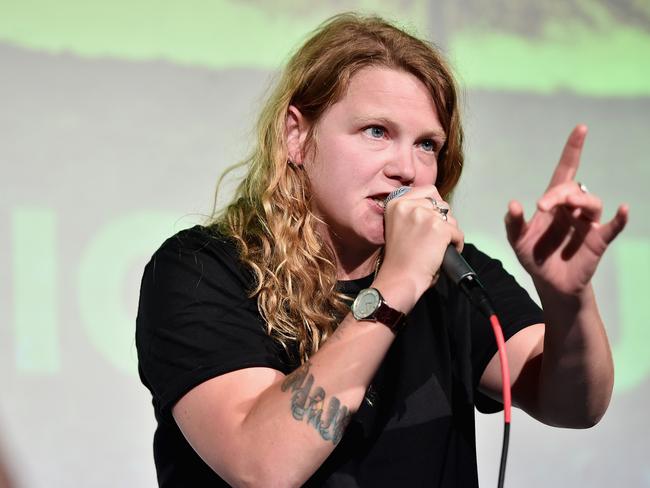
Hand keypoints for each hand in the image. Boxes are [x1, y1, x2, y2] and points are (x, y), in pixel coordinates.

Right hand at [376, 185, 463, 311]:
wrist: (399, 278)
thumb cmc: (399, 259)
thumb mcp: (397, 226)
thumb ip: (412, 213)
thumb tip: (437, 207)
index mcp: (396, 203)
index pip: (428, 190)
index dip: (434, 205)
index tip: (432, 220)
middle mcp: (409, 205)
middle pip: (442, 203)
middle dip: (443, 219)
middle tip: (436, 237)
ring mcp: (424, 215)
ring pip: (451, 218)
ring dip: (450, 232)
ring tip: (439, 247)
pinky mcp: (439, 228)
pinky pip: (458, 233)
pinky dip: (457, 245)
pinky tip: (445, 254)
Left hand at [505, 125, 627, 296]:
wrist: (550, 285)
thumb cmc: (535, 257)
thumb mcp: (517, 241)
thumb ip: (513, 223)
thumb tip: (514, 204)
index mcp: (553, 203)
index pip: (565, 171)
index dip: (573, 150)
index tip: (581, 129)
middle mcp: (572, 209)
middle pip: (572, 188)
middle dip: (558, 193)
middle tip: (542, 206)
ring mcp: (587, 223)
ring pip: (592, 202)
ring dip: (580, 201)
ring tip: (568, 206)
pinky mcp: (598, 240)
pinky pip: (613, 226)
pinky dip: (619, 218)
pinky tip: (622, 210)